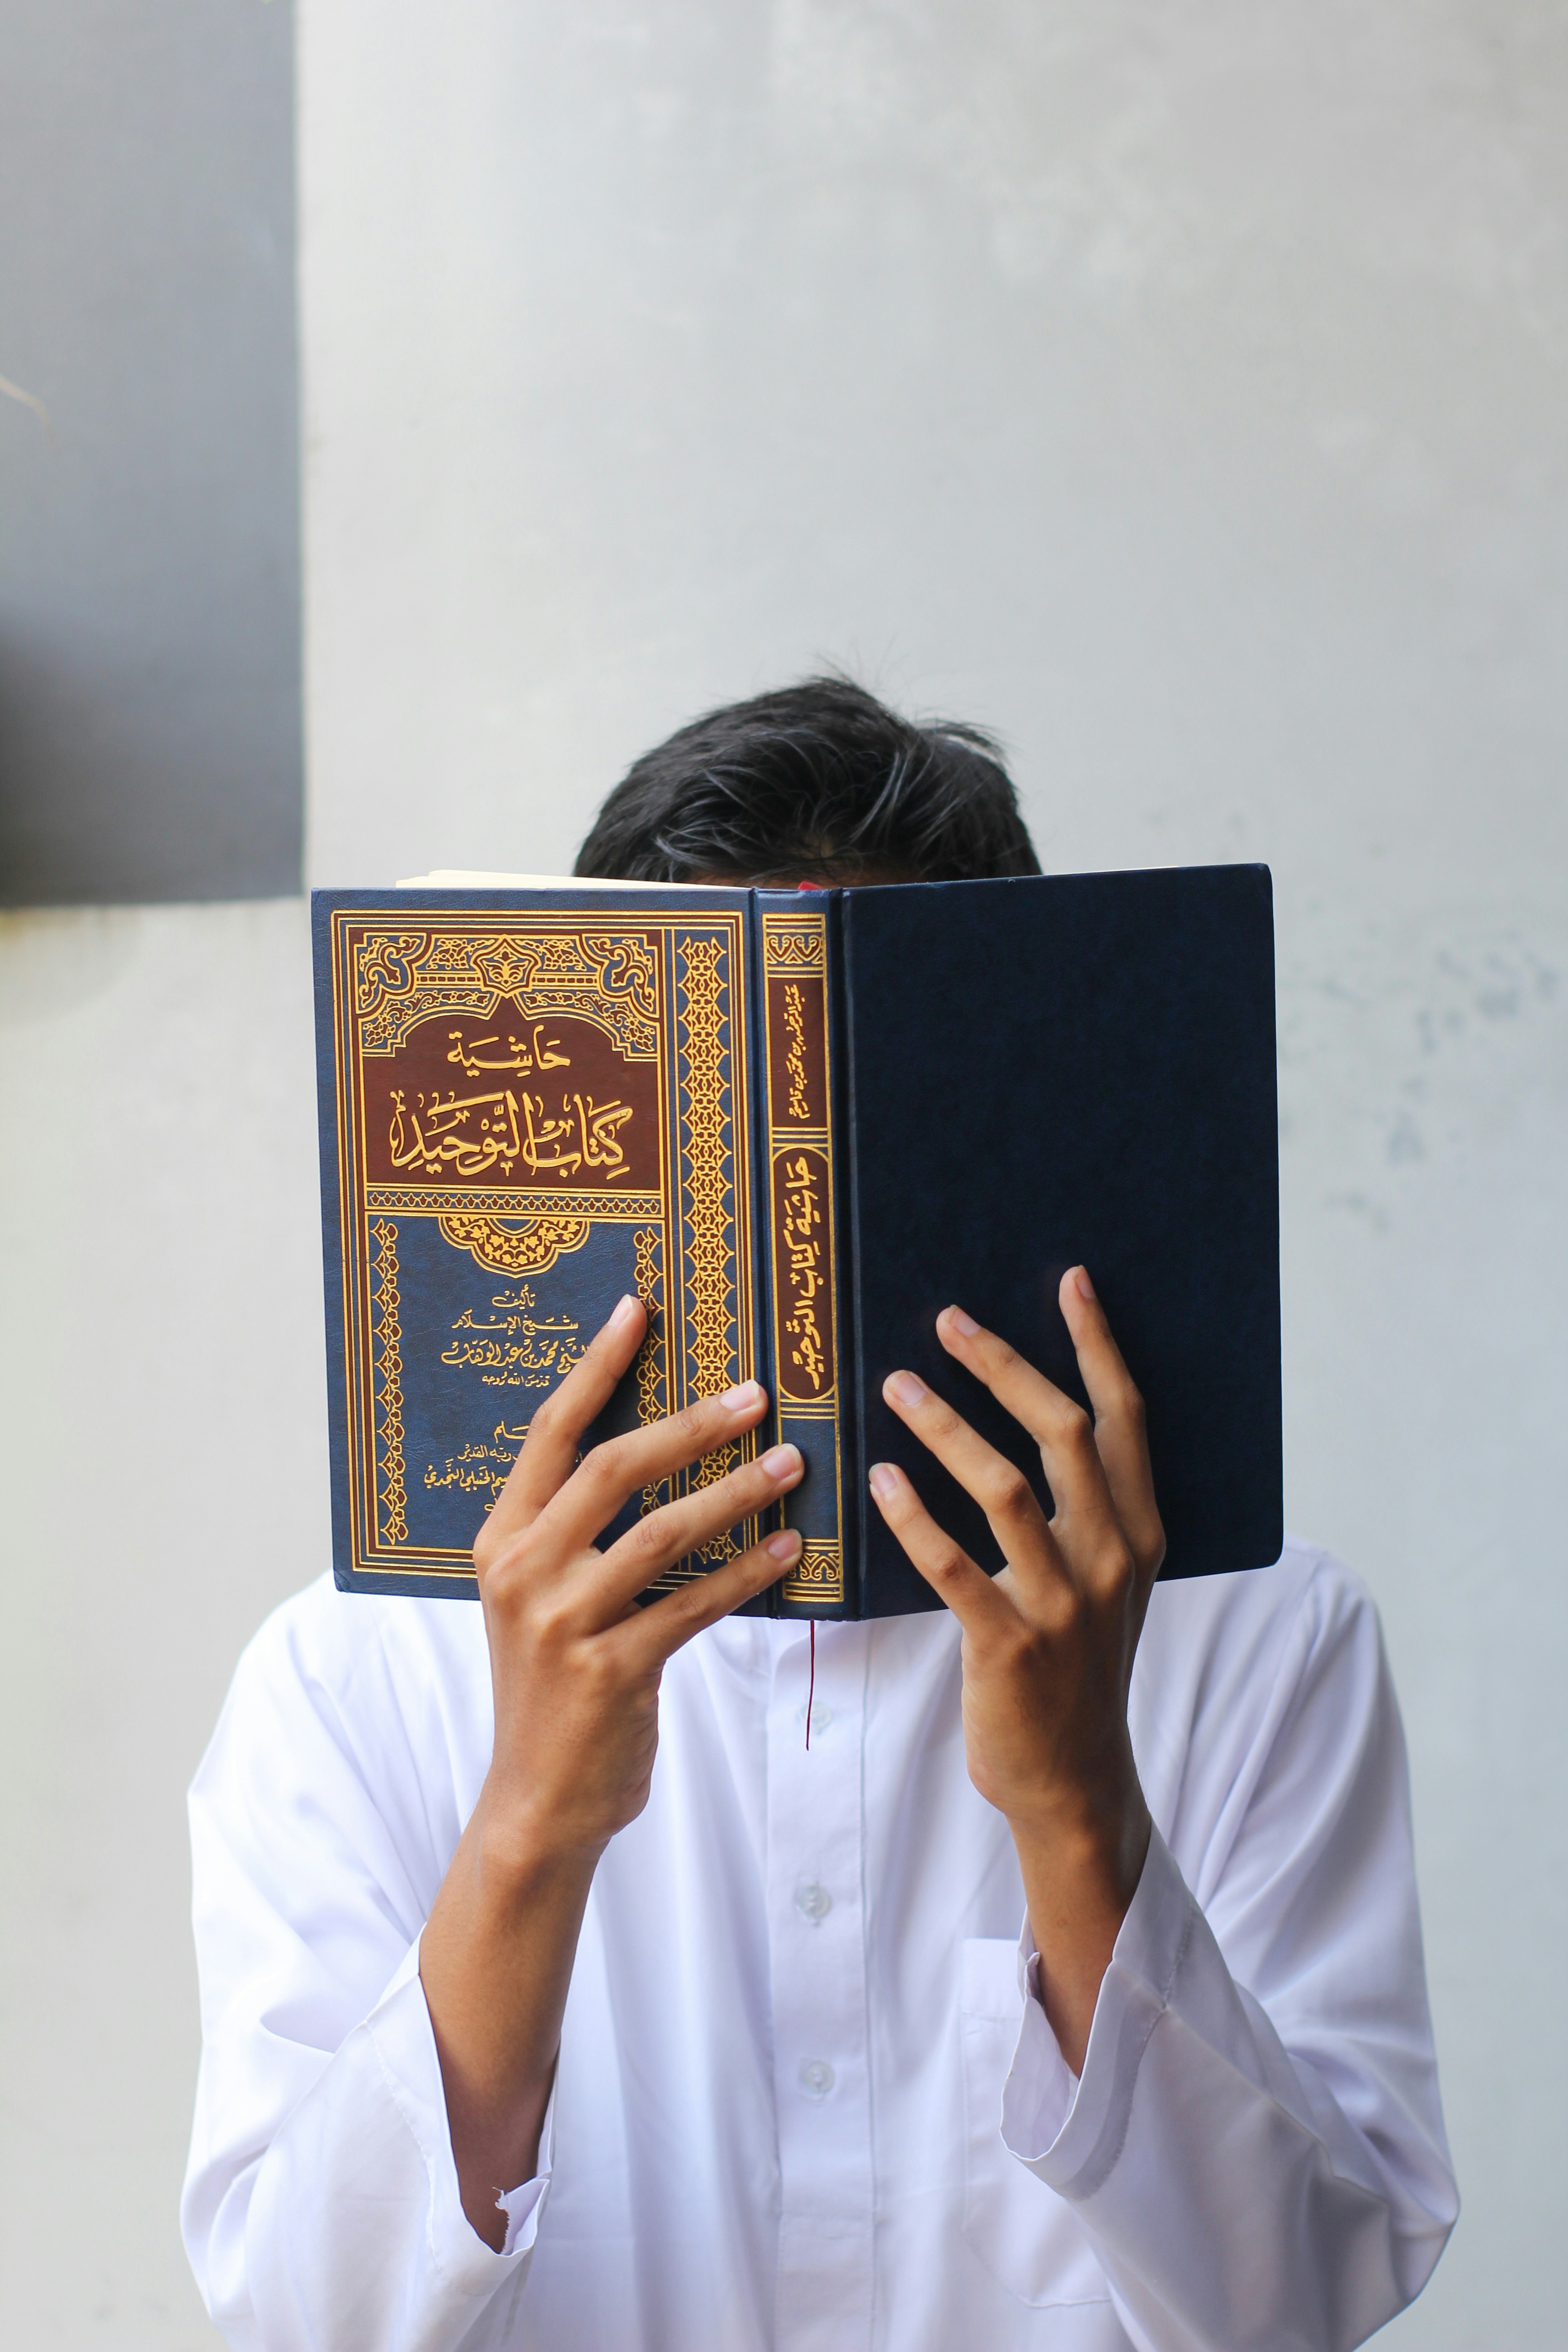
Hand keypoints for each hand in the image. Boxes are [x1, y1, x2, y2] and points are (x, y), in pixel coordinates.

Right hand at [422, 1292, 802, 2243]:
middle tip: (756, 1392)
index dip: (596, 1367)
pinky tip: (791, 1550)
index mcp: (500, 1540)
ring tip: (794, 1466)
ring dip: (736, 1495)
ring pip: (661, 1534)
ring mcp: (560, 1623)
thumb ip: (577, 1531)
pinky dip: (747, 1574)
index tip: (640, 1308)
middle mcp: (521, 1572)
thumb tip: (655, 1444)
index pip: (550, 1432)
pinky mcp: (610, 1673)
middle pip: (610, 1469)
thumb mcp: (542, 1599)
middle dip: (688, 1424)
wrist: (537, 1804)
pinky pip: (693, 1605)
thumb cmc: (555, 1688)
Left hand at [868, 1267, 1164, 2071]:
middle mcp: (1112, 1557)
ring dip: (947, 1426)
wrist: (1072, 1779)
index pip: (1124, 1418)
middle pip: (1064, 1432)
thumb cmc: (1074, 1665)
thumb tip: (1038, 1413)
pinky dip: (915, 1516)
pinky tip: (881, 1478)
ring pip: (1008, 1487)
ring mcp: (1064, 1603)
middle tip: (947, 1321)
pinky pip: (955, 1566)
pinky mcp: (1009, 1646)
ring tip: (895, 1385)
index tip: (1068, 1280)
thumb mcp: (1104, 1581)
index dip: (1098, 1345)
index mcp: (1140, 1532)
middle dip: (1005, 1366)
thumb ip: (1083, 1507)